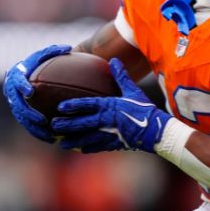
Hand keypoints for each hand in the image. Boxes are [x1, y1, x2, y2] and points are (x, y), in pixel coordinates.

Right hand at [2, 44, 71, 142]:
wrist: (22, 73)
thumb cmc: (36, 62)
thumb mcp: (42, 55)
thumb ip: (53, 51)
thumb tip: (69, 48)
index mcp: (16, 76)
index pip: (16, 81)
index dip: (21, 86)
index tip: (29, 91)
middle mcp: (12, 92)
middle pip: (17, 105)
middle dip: (28, 113)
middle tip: (41, 119)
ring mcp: (14, 104)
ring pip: (22, 119)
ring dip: (33, 128)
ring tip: (48, 135)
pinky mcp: (20, 114)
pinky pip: (28, 125)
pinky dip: (39, 133)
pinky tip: (52, 140)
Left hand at [52, 58, 171, 152]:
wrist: (156, 130)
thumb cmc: (145, 109)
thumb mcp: (133, 91)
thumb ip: (121, 77)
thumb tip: (114, 60)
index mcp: (110, 106)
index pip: (87, 104)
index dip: (73, 105)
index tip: (61, 107)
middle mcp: (107, 121)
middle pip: (82, 123)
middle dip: (67, 124)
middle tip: (53, 125)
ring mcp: (110, 134)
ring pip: (87, 138)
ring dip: (73, 140)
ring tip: (61, 143)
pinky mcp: (114, 144)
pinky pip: (98, 146)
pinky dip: (88, 148)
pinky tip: (80, 150)